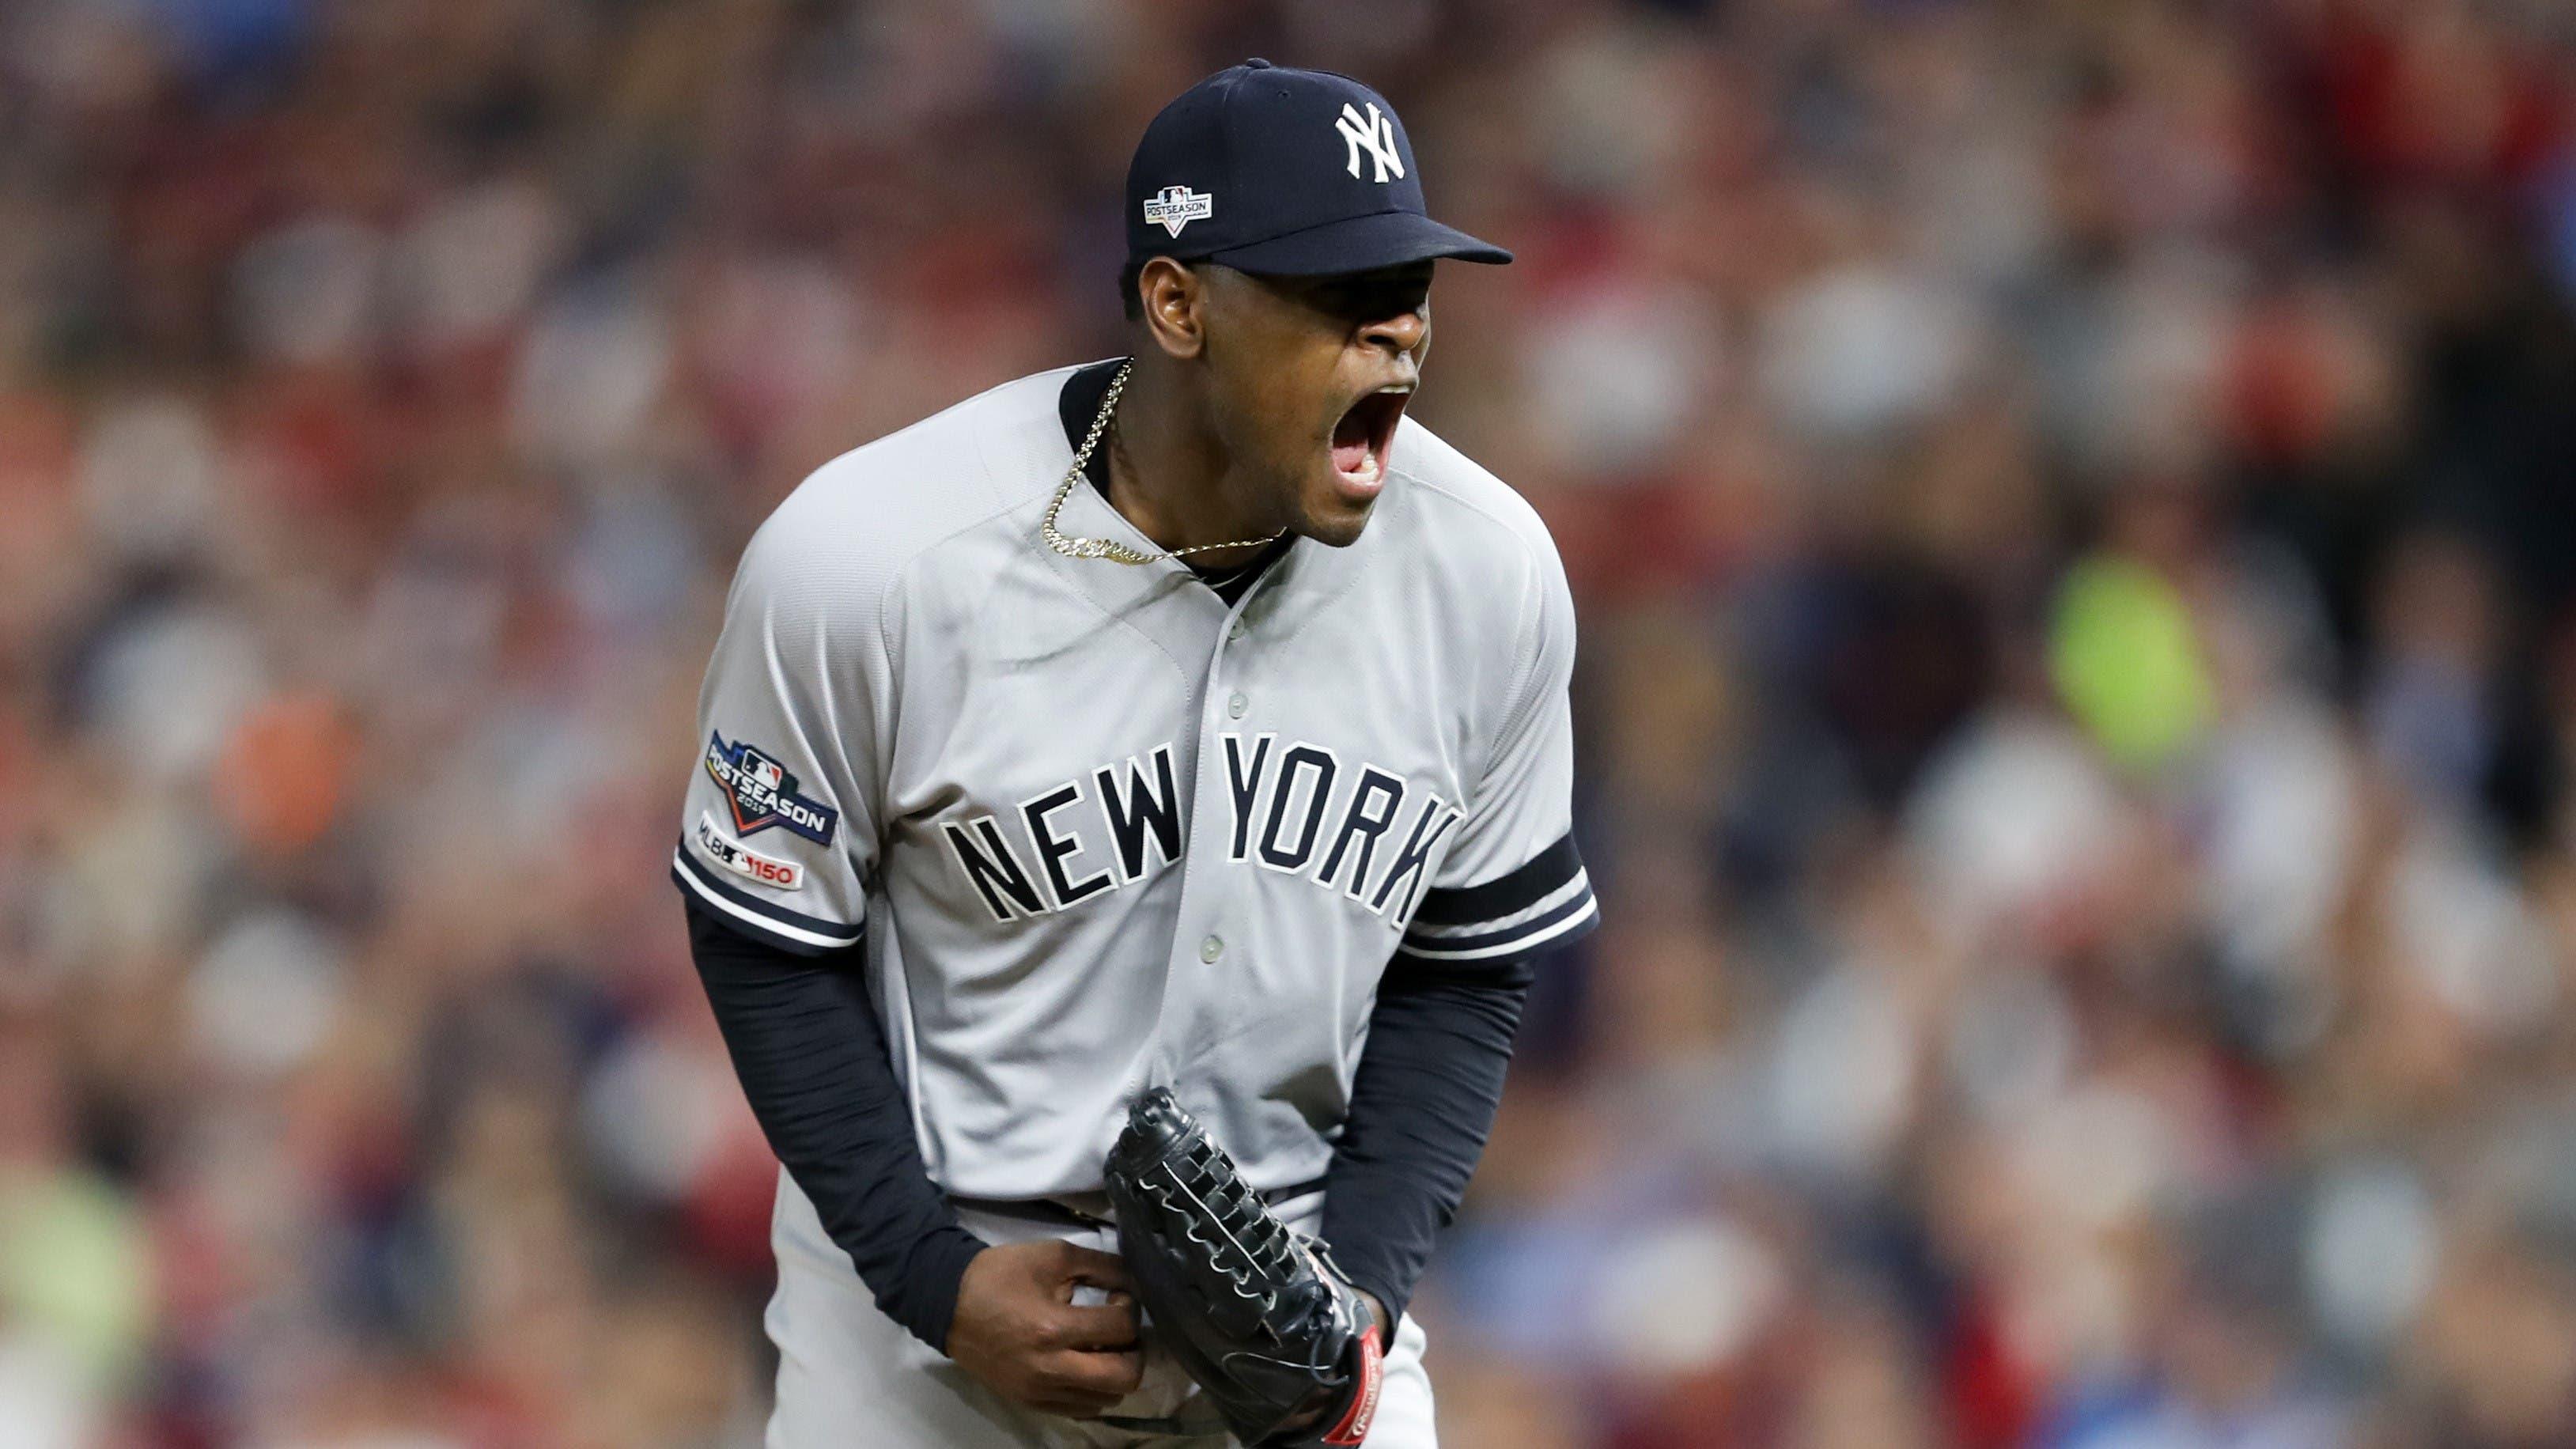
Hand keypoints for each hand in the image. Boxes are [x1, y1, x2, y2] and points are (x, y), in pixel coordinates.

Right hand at [945, 1240, 1144, 1417]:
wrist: (949, 1305)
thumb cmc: (1001, 1276)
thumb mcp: (1053, 1255)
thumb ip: (1102, 1264)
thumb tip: (1135, 1281)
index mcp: (1052, 1328)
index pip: (1120, 1329)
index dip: (1130, 1308)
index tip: (1117, 1296)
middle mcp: (1050, 1369)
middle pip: (1123, 1378)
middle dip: (1134, 1350)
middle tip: (1122, 1330)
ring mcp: (1040, 1392)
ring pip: (1106, 1398)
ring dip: (1115, 1371)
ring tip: (1102, 1346)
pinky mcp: (1031, 1403)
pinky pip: (1081, 1409)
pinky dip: (1093, 1389)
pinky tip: (1084, 1364)